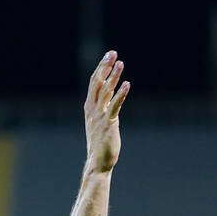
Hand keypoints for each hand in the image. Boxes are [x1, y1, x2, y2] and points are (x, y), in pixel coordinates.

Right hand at [84, 51, 129, 173]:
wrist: (98, 162)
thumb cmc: (101, 143)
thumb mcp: (101, 121)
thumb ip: (105, 107)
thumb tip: (112, 94)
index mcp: (89, 107)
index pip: (94, 82)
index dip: (101, 68)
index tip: (109, 56)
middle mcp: (92, 109)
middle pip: (97, 82)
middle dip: (105, 66)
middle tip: (112, 53)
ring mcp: (99, 116)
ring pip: (105, 91)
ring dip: (113, 76)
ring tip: (120, 63)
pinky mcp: (108, 124)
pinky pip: (114, 106)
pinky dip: (120, 94)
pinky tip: (127, 84)